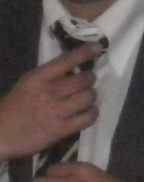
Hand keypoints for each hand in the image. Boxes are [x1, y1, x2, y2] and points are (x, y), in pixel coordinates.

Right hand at [0, 46, 100, 161]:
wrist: (0, 134)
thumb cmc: (14, 107)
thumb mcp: (27, 85)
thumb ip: (48, 77)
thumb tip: (74, 70)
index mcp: (37, 78)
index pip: (65, 61)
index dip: (84, 53)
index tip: (97, 47)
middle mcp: (49, 92)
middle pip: (84, 80)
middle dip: (89, 80)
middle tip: (87, 83)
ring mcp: (56, 111)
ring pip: (89, 97)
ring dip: (91, 96)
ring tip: (85, 98)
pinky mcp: (62, 129)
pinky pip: (89, 117)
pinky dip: (92, 112)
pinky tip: (87, 112)